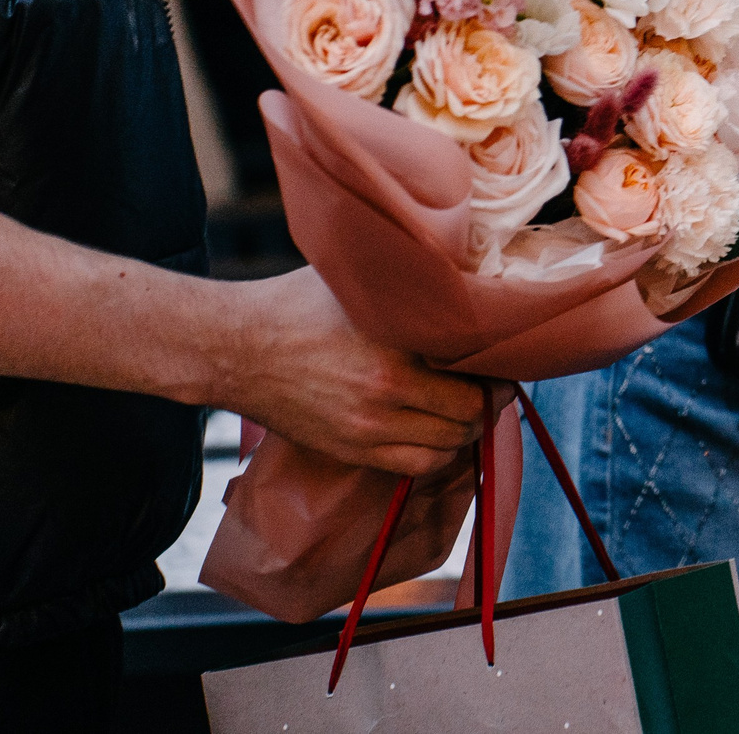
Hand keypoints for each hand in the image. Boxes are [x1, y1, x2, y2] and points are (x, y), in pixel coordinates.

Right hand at [211, 268, 486, 476]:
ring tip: (467, 406)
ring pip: (447, 448)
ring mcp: (366, 432)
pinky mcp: (350, 451)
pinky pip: (415, 467)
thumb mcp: (361, 280)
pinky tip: (437, 428)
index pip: (475, 381)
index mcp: (394, 354)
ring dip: (465, 430)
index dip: (499, 373)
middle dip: (488, 402)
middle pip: (468, 418)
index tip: (502, 358)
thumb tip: (464, 271)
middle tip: (492, 382)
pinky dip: (437, 452)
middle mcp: (384, 399)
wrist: (235, 347)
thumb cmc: (299, 302)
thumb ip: (410, 285)